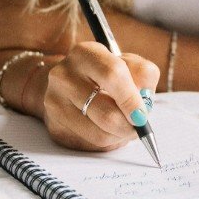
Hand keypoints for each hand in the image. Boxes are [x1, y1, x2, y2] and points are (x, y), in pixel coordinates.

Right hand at [41, 43, 159, 152]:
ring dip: (120, 136)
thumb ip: (142, 75)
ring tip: (124, 127)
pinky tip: (107, 129)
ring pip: (99, 135)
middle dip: (129, 126)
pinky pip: (91, 144)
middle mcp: (64, 76)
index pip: (113, 75)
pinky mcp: (55, 126)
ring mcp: (55, 102)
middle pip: (106, 113)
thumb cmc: (105, 74)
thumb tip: (144, 105)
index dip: (132, 99)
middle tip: (138, 126)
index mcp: (85, 53)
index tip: (142, 115)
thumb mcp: (127, 63)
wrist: (67, 84)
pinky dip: (107, 141)